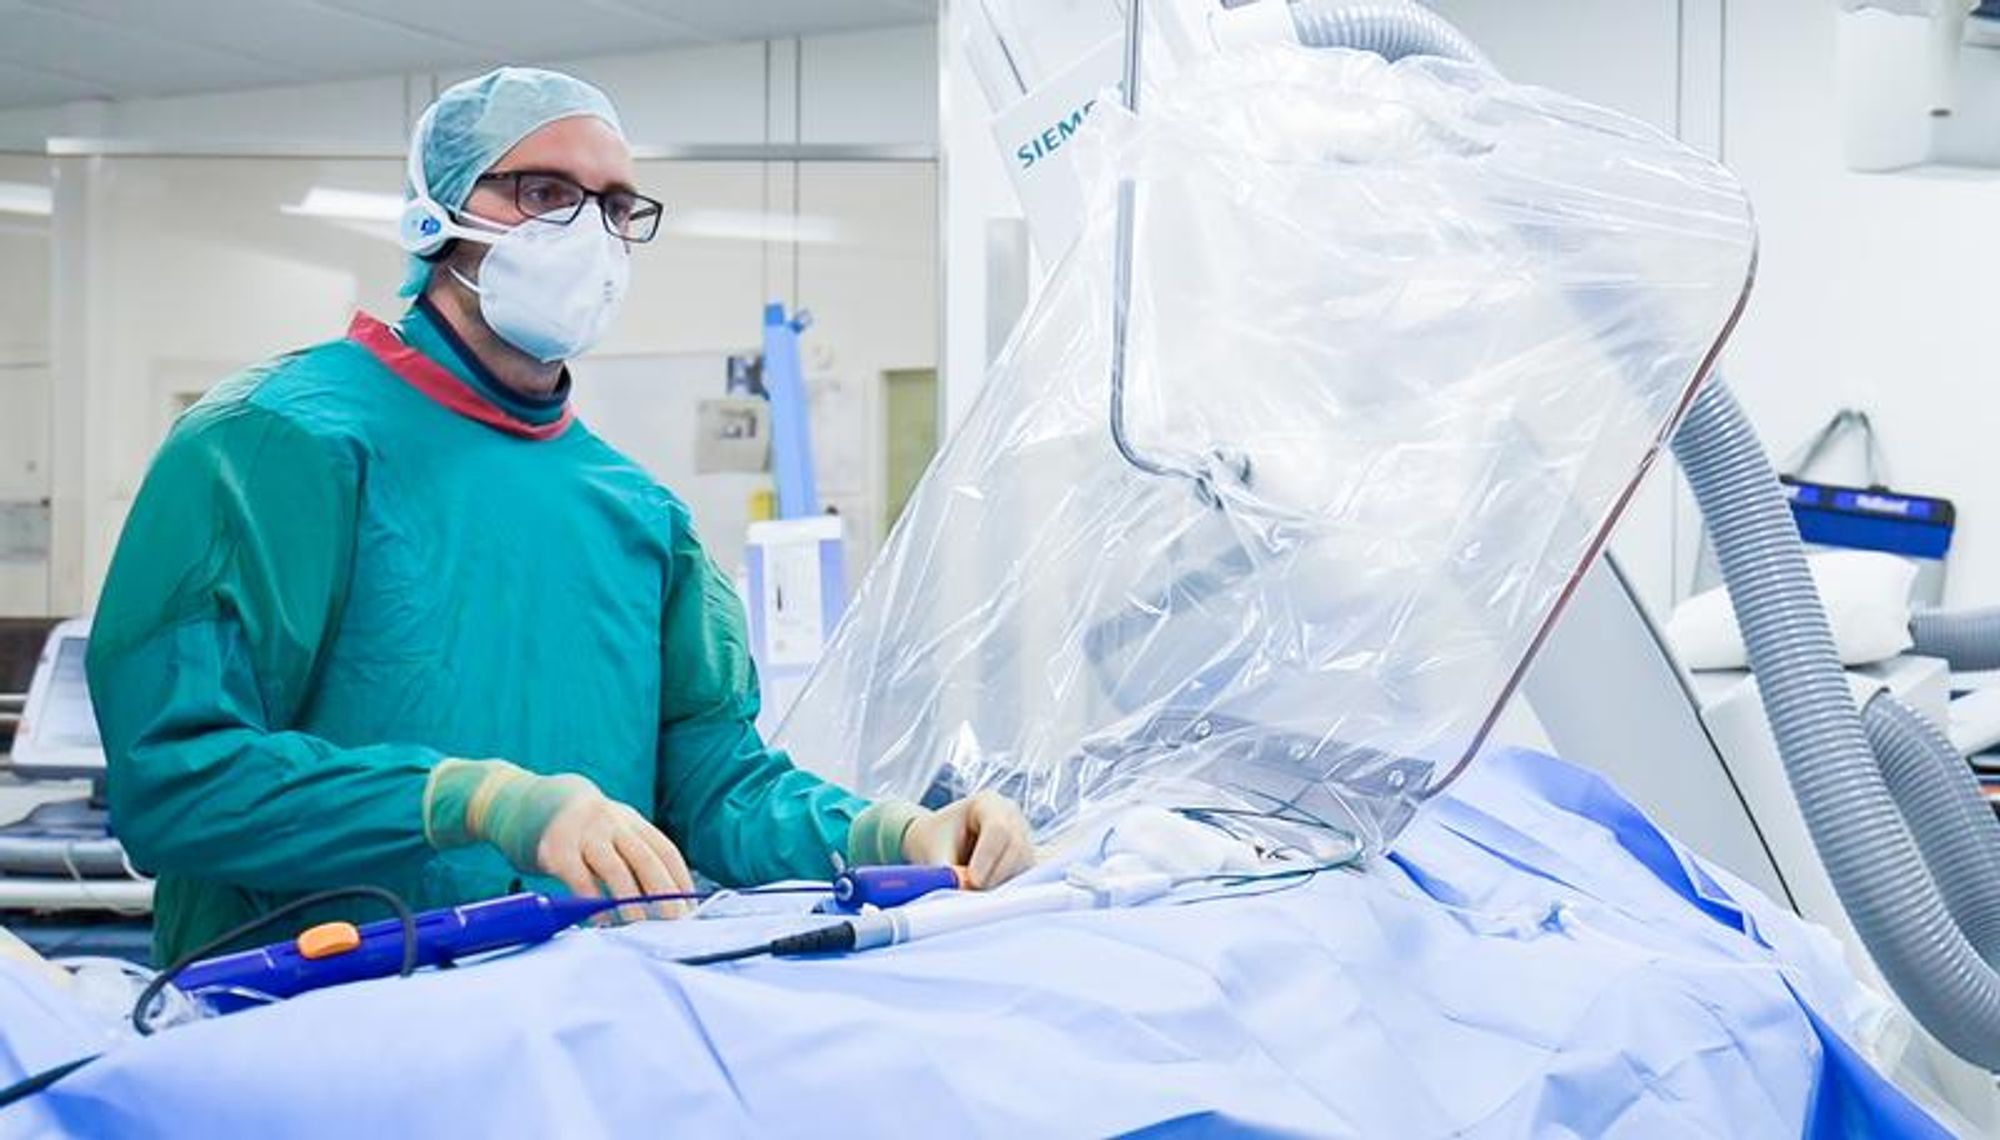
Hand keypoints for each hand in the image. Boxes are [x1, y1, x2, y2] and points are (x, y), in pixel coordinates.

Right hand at [427, 760, 694, 921]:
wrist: (519, 799)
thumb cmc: (571, 826)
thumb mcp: (605, 828)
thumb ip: (628, 853)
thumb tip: (660, 896)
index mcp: (629, 820)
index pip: (664, 850)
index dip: (679, 880)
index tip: (691, 908)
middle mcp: (611, 822)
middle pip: (646, 859)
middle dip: (665, 894)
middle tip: (675, 923)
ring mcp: (583, 833)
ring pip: (616, 870)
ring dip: (631, 903)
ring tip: (639, 927)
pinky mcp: (555, 848)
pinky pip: (580, 880)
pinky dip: (592, 904)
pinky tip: (600, 922)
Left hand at [900, 791, 1034, 888]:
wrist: (938, 846)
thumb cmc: (935, 843)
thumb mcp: (935, 854)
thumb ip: (950, 873)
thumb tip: (968, 891)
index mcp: (987, 803)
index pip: (998, 828)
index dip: (988, 857)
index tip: (972, 880)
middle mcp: (1011, 816)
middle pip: (1016, 847)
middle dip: (996, 874)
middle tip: (972, 891)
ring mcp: (1023, 836)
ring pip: (1023, 865)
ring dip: (1001, 884)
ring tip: (974, 893)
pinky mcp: (1025, 859)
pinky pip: (1024, 877)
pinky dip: (1006, 889)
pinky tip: (986, 893)